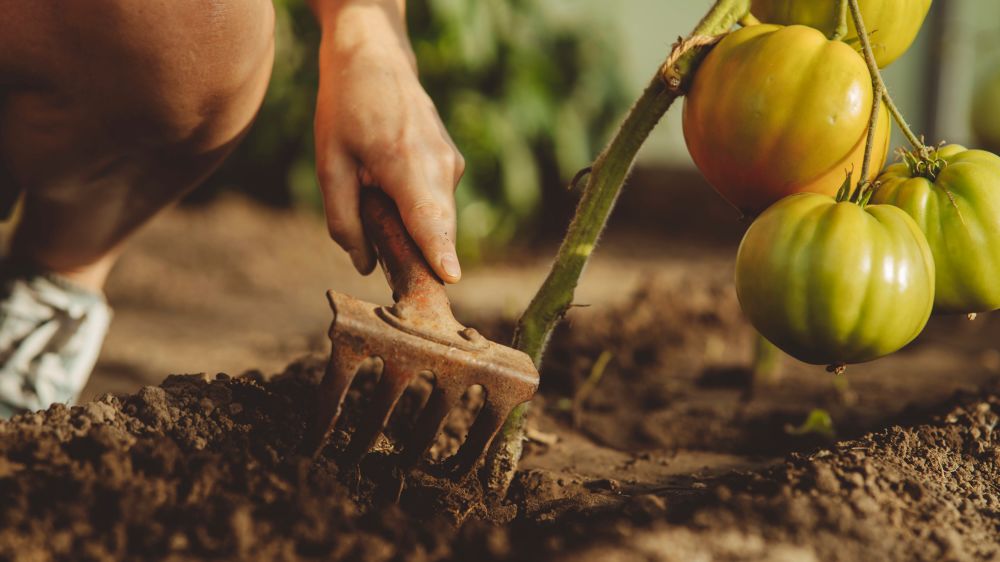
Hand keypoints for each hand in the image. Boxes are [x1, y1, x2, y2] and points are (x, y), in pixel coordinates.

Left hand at [310, 0, 464, 282]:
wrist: (376, 56)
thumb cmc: (347, 107)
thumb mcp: (330, 164)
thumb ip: (344, 220)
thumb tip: (364, 265)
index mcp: (405, 161)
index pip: (428, 216)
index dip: (439, 252)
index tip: (450, 279)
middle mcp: (439, 164)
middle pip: (437, 228)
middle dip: (419, 256)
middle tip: (391, 271)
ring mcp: (452, 163)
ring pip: (438, 217)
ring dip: (413, 228)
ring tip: (374, 200)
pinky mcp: (454, 164)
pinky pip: (438, 202)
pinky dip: (417, 210)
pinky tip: (388, 186)